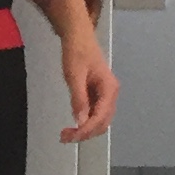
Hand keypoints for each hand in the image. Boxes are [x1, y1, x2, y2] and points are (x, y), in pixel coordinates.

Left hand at [59, 25, 118, 143]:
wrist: (78, 36)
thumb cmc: (77, 52)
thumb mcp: (74, 75)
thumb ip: (79, 98)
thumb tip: (81, 121)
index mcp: (109, 88)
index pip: (101, 117)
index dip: (87, 129)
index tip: (71, 136)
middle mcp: (111, 94)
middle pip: (102, 123)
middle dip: (85, 133)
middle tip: (64, 137)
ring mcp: (105, 96)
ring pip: (99, 121)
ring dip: (85, 130)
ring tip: (66, 134)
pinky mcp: (97, 96)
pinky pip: (94, 115)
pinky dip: (84, 123)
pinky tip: (72, 125)